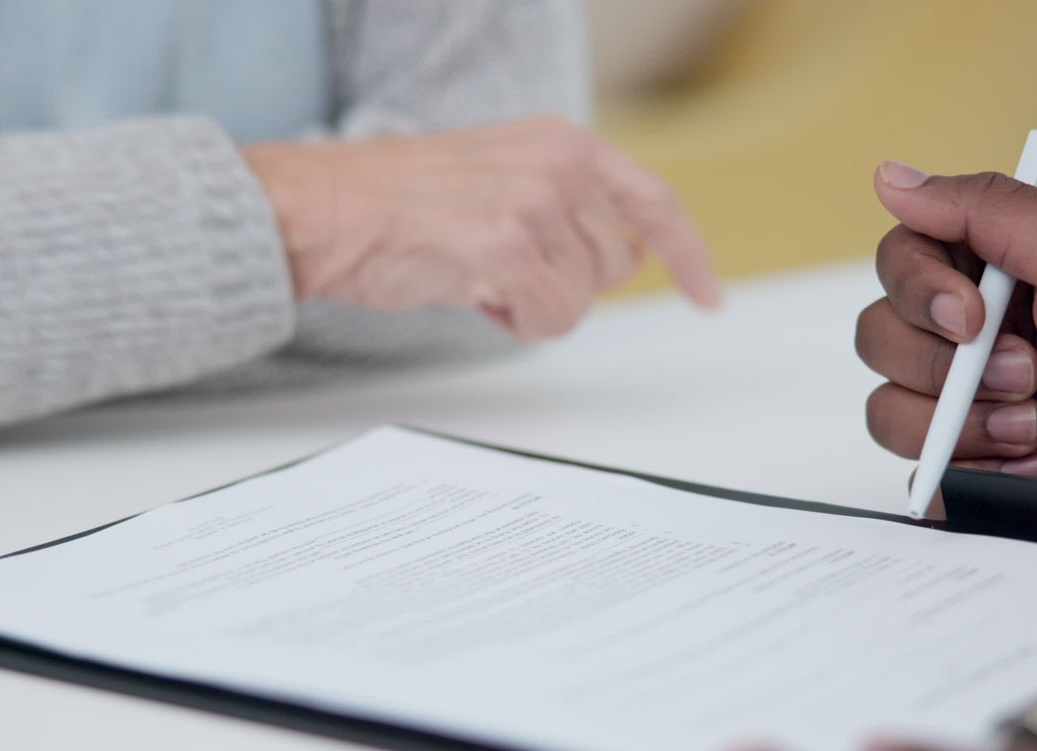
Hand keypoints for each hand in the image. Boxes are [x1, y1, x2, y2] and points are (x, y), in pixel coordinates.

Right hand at [243, 117, 720, 339]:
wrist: (329, 208)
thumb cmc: (400, 206)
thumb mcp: (500, 179)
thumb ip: (563, 207)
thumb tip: (610, 258)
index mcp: (562, 142)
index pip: (653, 202)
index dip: (687, 255)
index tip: (707, 297)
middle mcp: (559, 163)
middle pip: (618, 265)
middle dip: (571, 283)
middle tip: (510, 271)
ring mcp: (536, 201)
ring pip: (583, 299)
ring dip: (537, 306)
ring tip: (483, 276)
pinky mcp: (508, 244)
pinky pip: (550, 318)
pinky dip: (517, 323)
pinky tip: (476, 295)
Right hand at [856, 163, 1036, 558]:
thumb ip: (984, 208)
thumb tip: (891, 176)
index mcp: (997, 275)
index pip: (899, 265)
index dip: (919, 292)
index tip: (974, 314)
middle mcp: (977, 338)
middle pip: (880, 339)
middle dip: (949, 367)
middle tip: (1033, 373)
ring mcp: (975, 409)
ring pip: (889, 413)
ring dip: (965, 423)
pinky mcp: (982, 475)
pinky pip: (926, 480)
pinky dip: (979, 475)